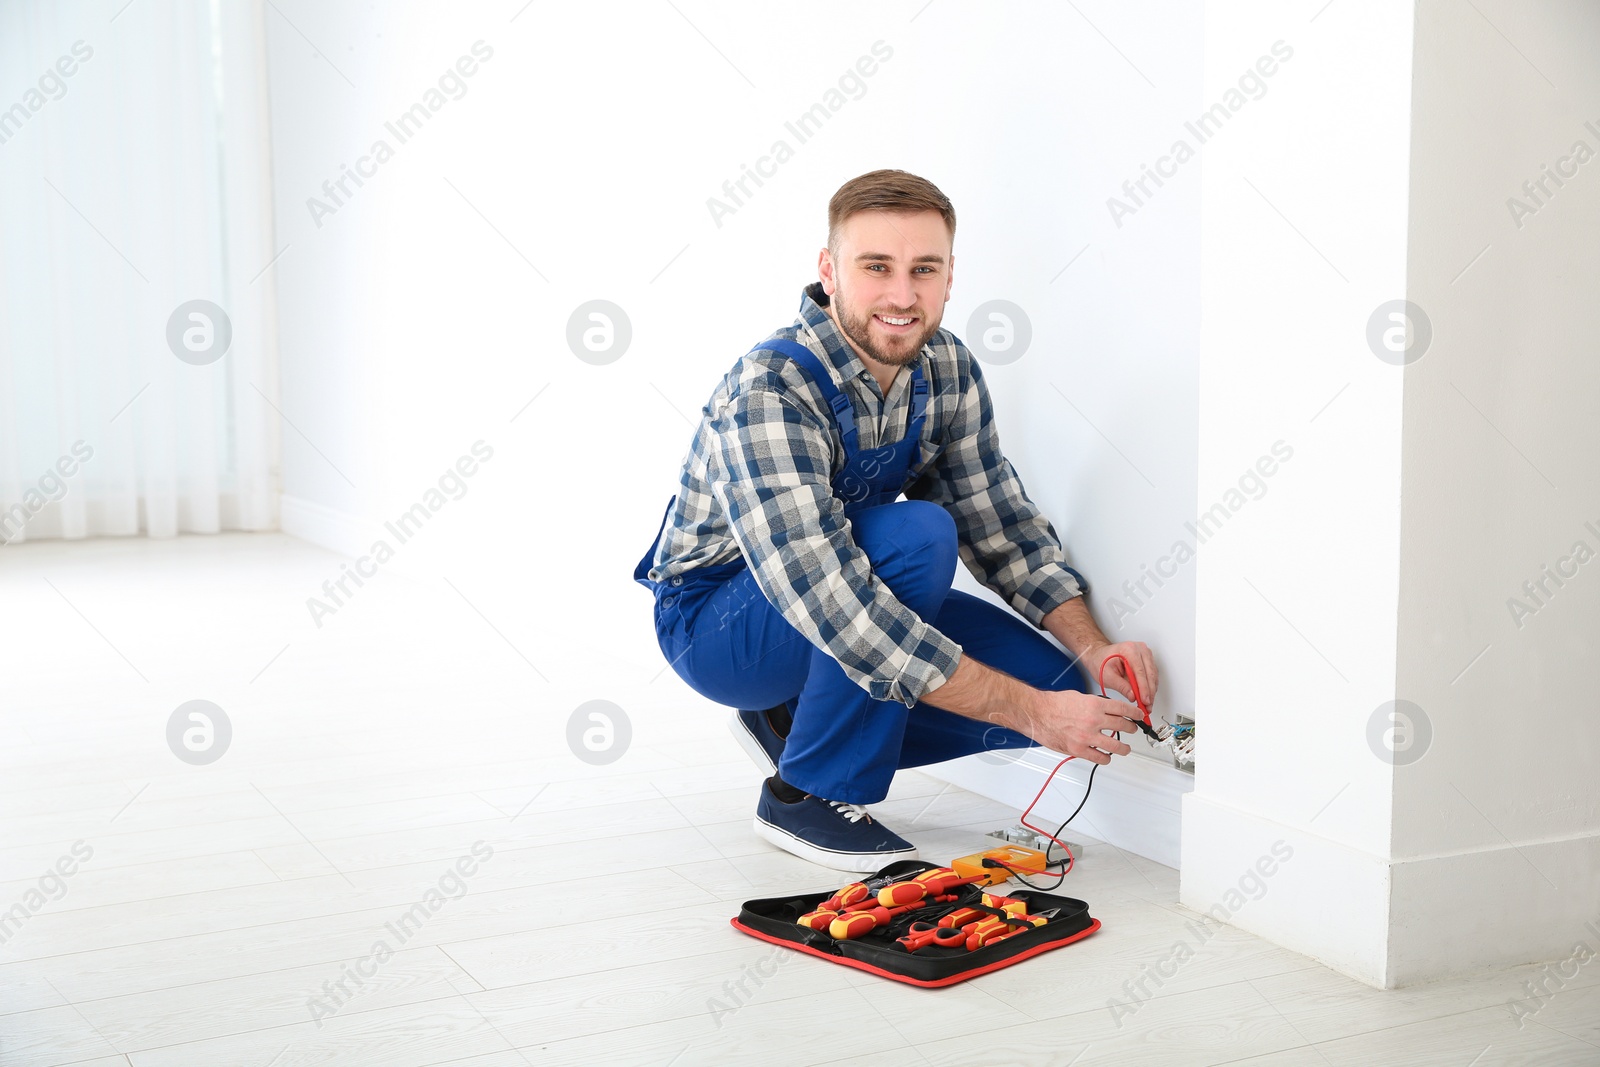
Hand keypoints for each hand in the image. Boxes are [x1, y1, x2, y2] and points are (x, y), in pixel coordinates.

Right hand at [1016, 689, 1144, 765]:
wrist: (1037, 714)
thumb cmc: (1053, 704)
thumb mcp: (1079, 697)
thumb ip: (1095, 704)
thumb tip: (1108, 711)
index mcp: (1095, 705)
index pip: (1123, 709)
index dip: (1135, 713)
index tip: (1139, 716)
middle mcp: (1094, 720)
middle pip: (1123, 726)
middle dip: (1132, 728)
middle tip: (1133, 729)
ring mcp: (1087, 736)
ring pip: (1116, 746)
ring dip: (1124, 748)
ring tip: (1125, 749)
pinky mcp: (1079, 749)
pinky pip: (1100, 758)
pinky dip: (1105, 758)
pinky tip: (1105, 756)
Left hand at [1079, 641, 1158, 708]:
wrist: (1098, 655)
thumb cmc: (1100, 661)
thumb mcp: (1107, 676)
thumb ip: (1121, 686)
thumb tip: (1133, 696)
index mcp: (1129, 650)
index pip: (1140, 671)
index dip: (1144, 688)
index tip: (1145, 700)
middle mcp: (1139, 649)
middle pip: (1149, 674)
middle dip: (1149, 693)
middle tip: (1147, 706)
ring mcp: (1145, 654)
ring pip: (1153, 676)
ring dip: (1151, 692)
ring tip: (1147, 705)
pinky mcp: (1147, 660)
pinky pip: (1152, 676)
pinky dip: (1150, 688)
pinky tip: (1147, 697)